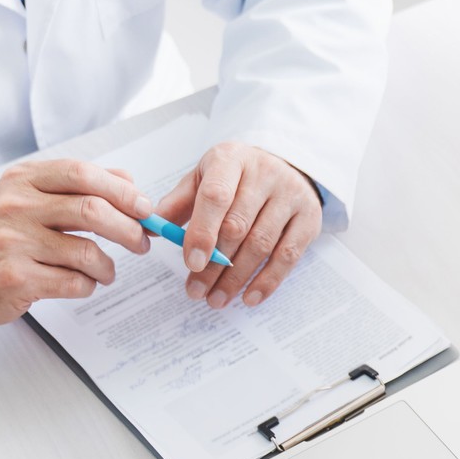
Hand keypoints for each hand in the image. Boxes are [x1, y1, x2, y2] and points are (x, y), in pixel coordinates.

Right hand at [0, 160, 151, 326]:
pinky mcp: (16, 278)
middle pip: (91, 211)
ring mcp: (14, 243)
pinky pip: (74, 283)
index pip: (82, 174)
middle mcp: (16, 207)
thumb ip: (76, 186)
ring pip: (88, 252)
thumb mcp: (29, 197)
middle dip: (129, 230)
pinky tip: (81, 284)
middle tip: (142, 243)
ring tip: (105, 271)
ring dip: (108, 267)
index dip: (122, 191)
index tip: (145, 208)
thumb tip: (128, 181)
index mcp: (23, 180)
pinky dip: (88, 286)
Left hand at [157, 143, 322, 308]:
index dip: (202, 232)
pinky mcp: (309, 218)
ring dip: (237, 278)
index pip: (216, 196)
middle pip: (238, 226)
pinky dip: (268, 281)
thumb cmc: (236, 178)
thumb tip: (150, 228)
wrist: (285, 166)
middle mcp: (265, 174)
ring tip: (217, 299)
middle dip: (214, 265)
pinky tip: (249, 297)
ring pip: (262, 245)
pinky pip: (288, 256)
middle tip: (196, 291)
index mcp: (232, 159)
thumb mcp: (204, 178)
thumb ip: (179, 203)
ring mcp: (291, 196)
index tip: (190, 263)